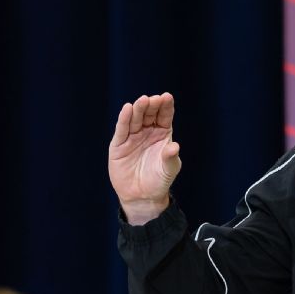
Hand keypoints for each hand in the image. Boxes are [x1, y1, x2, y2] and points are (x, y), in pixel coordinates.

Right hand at [108, 92, 181, 224]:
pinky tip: (126, 109)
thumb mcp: (169, 170)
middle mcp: (147, 131)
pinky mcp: (119, 145)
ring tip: (142, 101)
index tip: (167, 97)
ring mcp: (132, 136)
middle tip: (154, 99)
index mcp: (162, 133)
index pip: (164, 116)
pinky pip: (122, 130)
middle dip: (151, 105)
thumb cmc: (159, 180)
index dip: (165, 106)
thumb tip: (175, 146)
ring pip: (134, 119)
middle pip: (149, 114)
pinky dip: (124, 119)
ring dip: (138, 109)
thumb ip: (171, 158)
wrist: (142, 196)